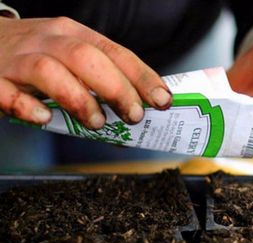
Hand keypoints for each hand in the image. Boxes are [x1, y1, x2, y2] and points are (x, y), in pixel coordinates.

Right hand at [0, 17, 171, 128]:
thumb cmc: (36, 56)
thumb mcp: (70, 57)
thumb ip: (99, 79)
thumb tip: (135, 112)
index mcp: (74, 35)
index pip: (115, 52)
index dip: (142, 76)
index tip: (162, 99)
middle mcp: (48, 41)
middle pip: (86, 58)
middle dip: (116, 88)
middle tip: (133, 115)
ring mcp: (18, 59)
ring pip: (50, 71)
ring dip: (79, 99)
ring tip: (96, 123)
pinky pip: (8, 91)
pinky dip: (27, 106)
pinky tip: (44, 119)